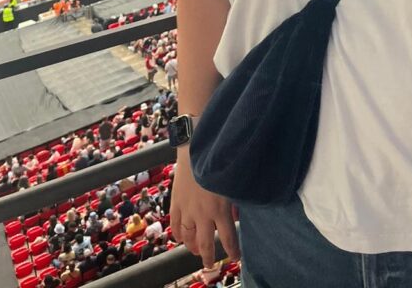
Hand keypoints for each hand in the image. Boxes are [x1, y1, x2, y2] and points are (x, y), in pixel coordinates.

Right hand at [169, 152, 240, 266]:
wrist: (195, 147)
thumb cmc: (219, 161)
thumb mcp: (232, 182)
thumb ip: (235, 201)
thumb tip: (237, 216)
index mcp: (220, 209)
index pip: (227, 238)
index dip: (232, 251)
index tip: (235, 257)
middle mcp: (202, 214)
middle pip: (205, 243)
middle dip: (209, 257)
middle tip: (211, 264)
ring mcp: (187, 209)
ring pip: (188, 236)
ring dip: (192, 246)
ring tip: (196, 251)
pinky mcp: (176, 201)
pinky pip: (174, 223)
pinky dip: (177, 233)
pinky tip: (180, 238)